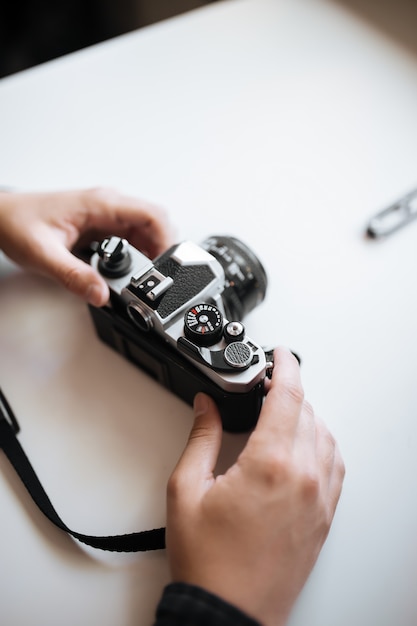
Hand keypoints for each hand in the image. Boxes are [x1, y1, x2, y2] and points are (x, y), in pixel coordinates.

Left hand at [0, 187, 172, 305]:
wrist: (1, 218)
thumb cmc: (17, 224)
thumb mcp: (44, 255)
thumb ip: (74, 277)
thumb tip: (102, 294)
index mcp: (99, 204)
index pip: (151, 215)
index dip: (166, 240)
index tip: (164, 266)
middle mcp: (107, 206)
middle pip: (154, 224)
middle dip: (160, 251)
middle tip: (152, 277)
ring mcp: (106, 216)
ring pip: (145, 232)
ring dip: (148, 255)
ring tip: (139, 277)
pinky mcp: (102, 226)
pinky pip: (131, 238)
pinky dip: (136, 256)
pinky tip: (125, 270)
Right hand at [166, 347, 344, 625]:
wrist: (228, 612)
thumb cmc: (208, 560)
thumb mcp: (186, 490)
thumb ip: (200, 438)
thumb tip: (205, 406)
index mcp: (270, 464)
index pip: (288, 396)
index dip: (285, 366)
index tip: (279, 353)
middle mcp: (303, 477)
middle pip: (307, 412)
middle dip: (288, 390)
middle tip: (266, 385)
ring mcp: (319, 497)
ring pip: (325, 435)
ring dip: (306, 415)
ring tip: (280, 413)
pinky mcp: (324, 516)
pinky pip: (334, 465)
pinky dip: (321, 443)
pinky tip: (303, 445)